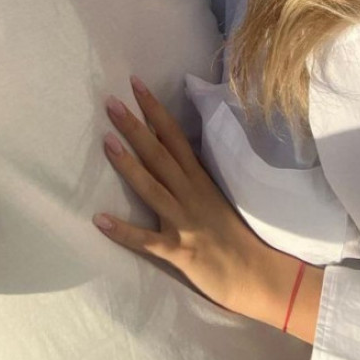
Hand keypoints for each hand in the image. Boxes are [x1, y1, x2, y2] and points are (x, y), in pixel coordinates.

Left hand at [94, 78, 320, 338]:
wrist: (260, 275)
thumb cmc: (236, 235)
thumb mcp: (215, 195)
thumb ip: (192, 174)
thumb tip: (168, 147)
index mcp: (200, 179)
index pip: (174, 136)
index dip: (155, 110)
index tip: (135, 85)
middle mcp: (191, 194)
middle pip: (159, 154)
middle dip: (135, 127)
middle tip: (111, 102)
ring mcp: (184, 222)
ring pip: (152, 188)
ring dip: (128, 165)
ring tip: (106, 141)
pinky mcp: (179, 252)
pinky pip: (147, 241)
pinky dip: (123, 231)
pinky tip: (100, 220)